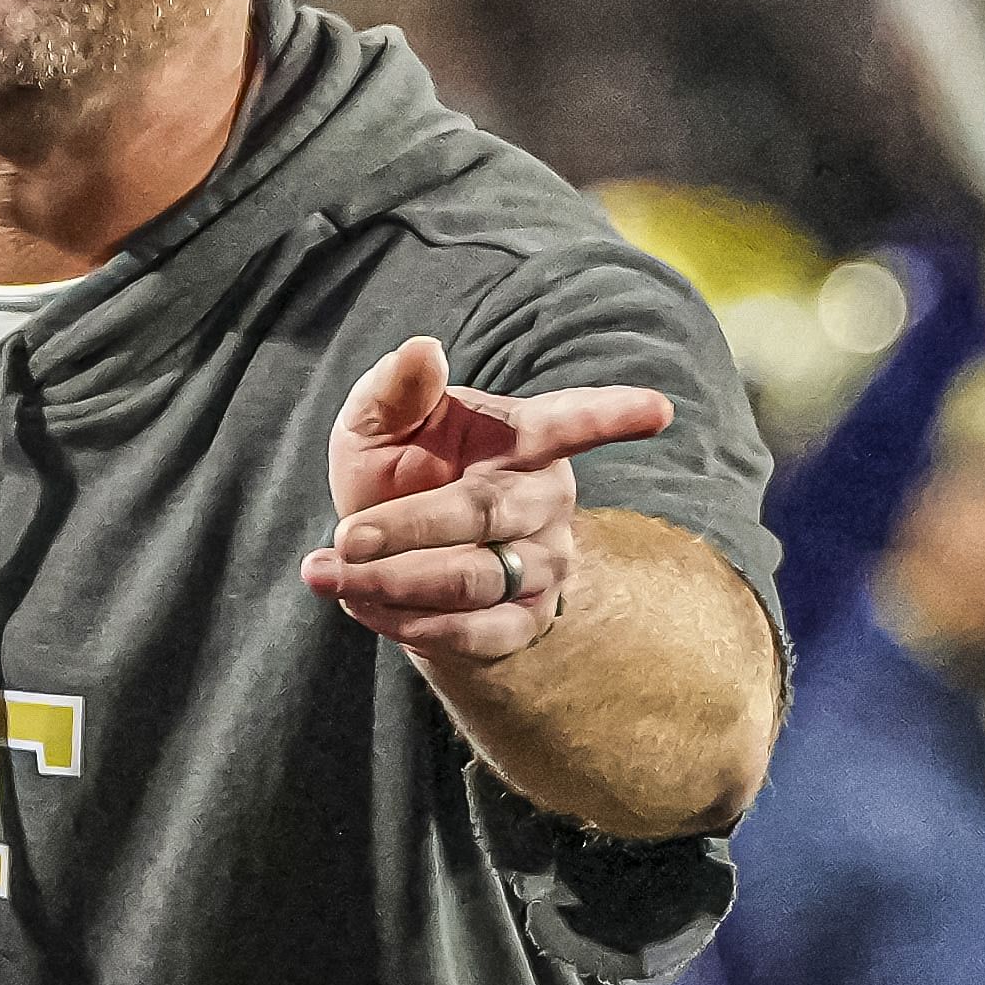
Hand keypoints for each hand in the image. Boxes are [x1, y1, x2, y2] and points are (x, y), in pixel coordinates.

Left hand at [300, 344, 675, 668]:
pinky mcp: (525, 620)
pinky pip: (476, 633)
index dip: (613, 415)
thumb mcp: (379, 426)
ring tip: (326, 575)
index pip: (572, 421)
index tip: (658, 410)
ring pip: (474, 580)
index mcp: (524, 437)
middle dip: (409, 528)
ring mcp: (543, 564)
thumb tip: (422, 351)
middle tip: (345, 538)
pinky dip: (410, 624)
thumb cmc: (397, 473)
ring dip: (393, 581)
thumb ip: (395, 392)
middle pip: (488, 514)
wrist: (392, 557)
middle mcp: (546, 499)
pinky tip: (361, 605)